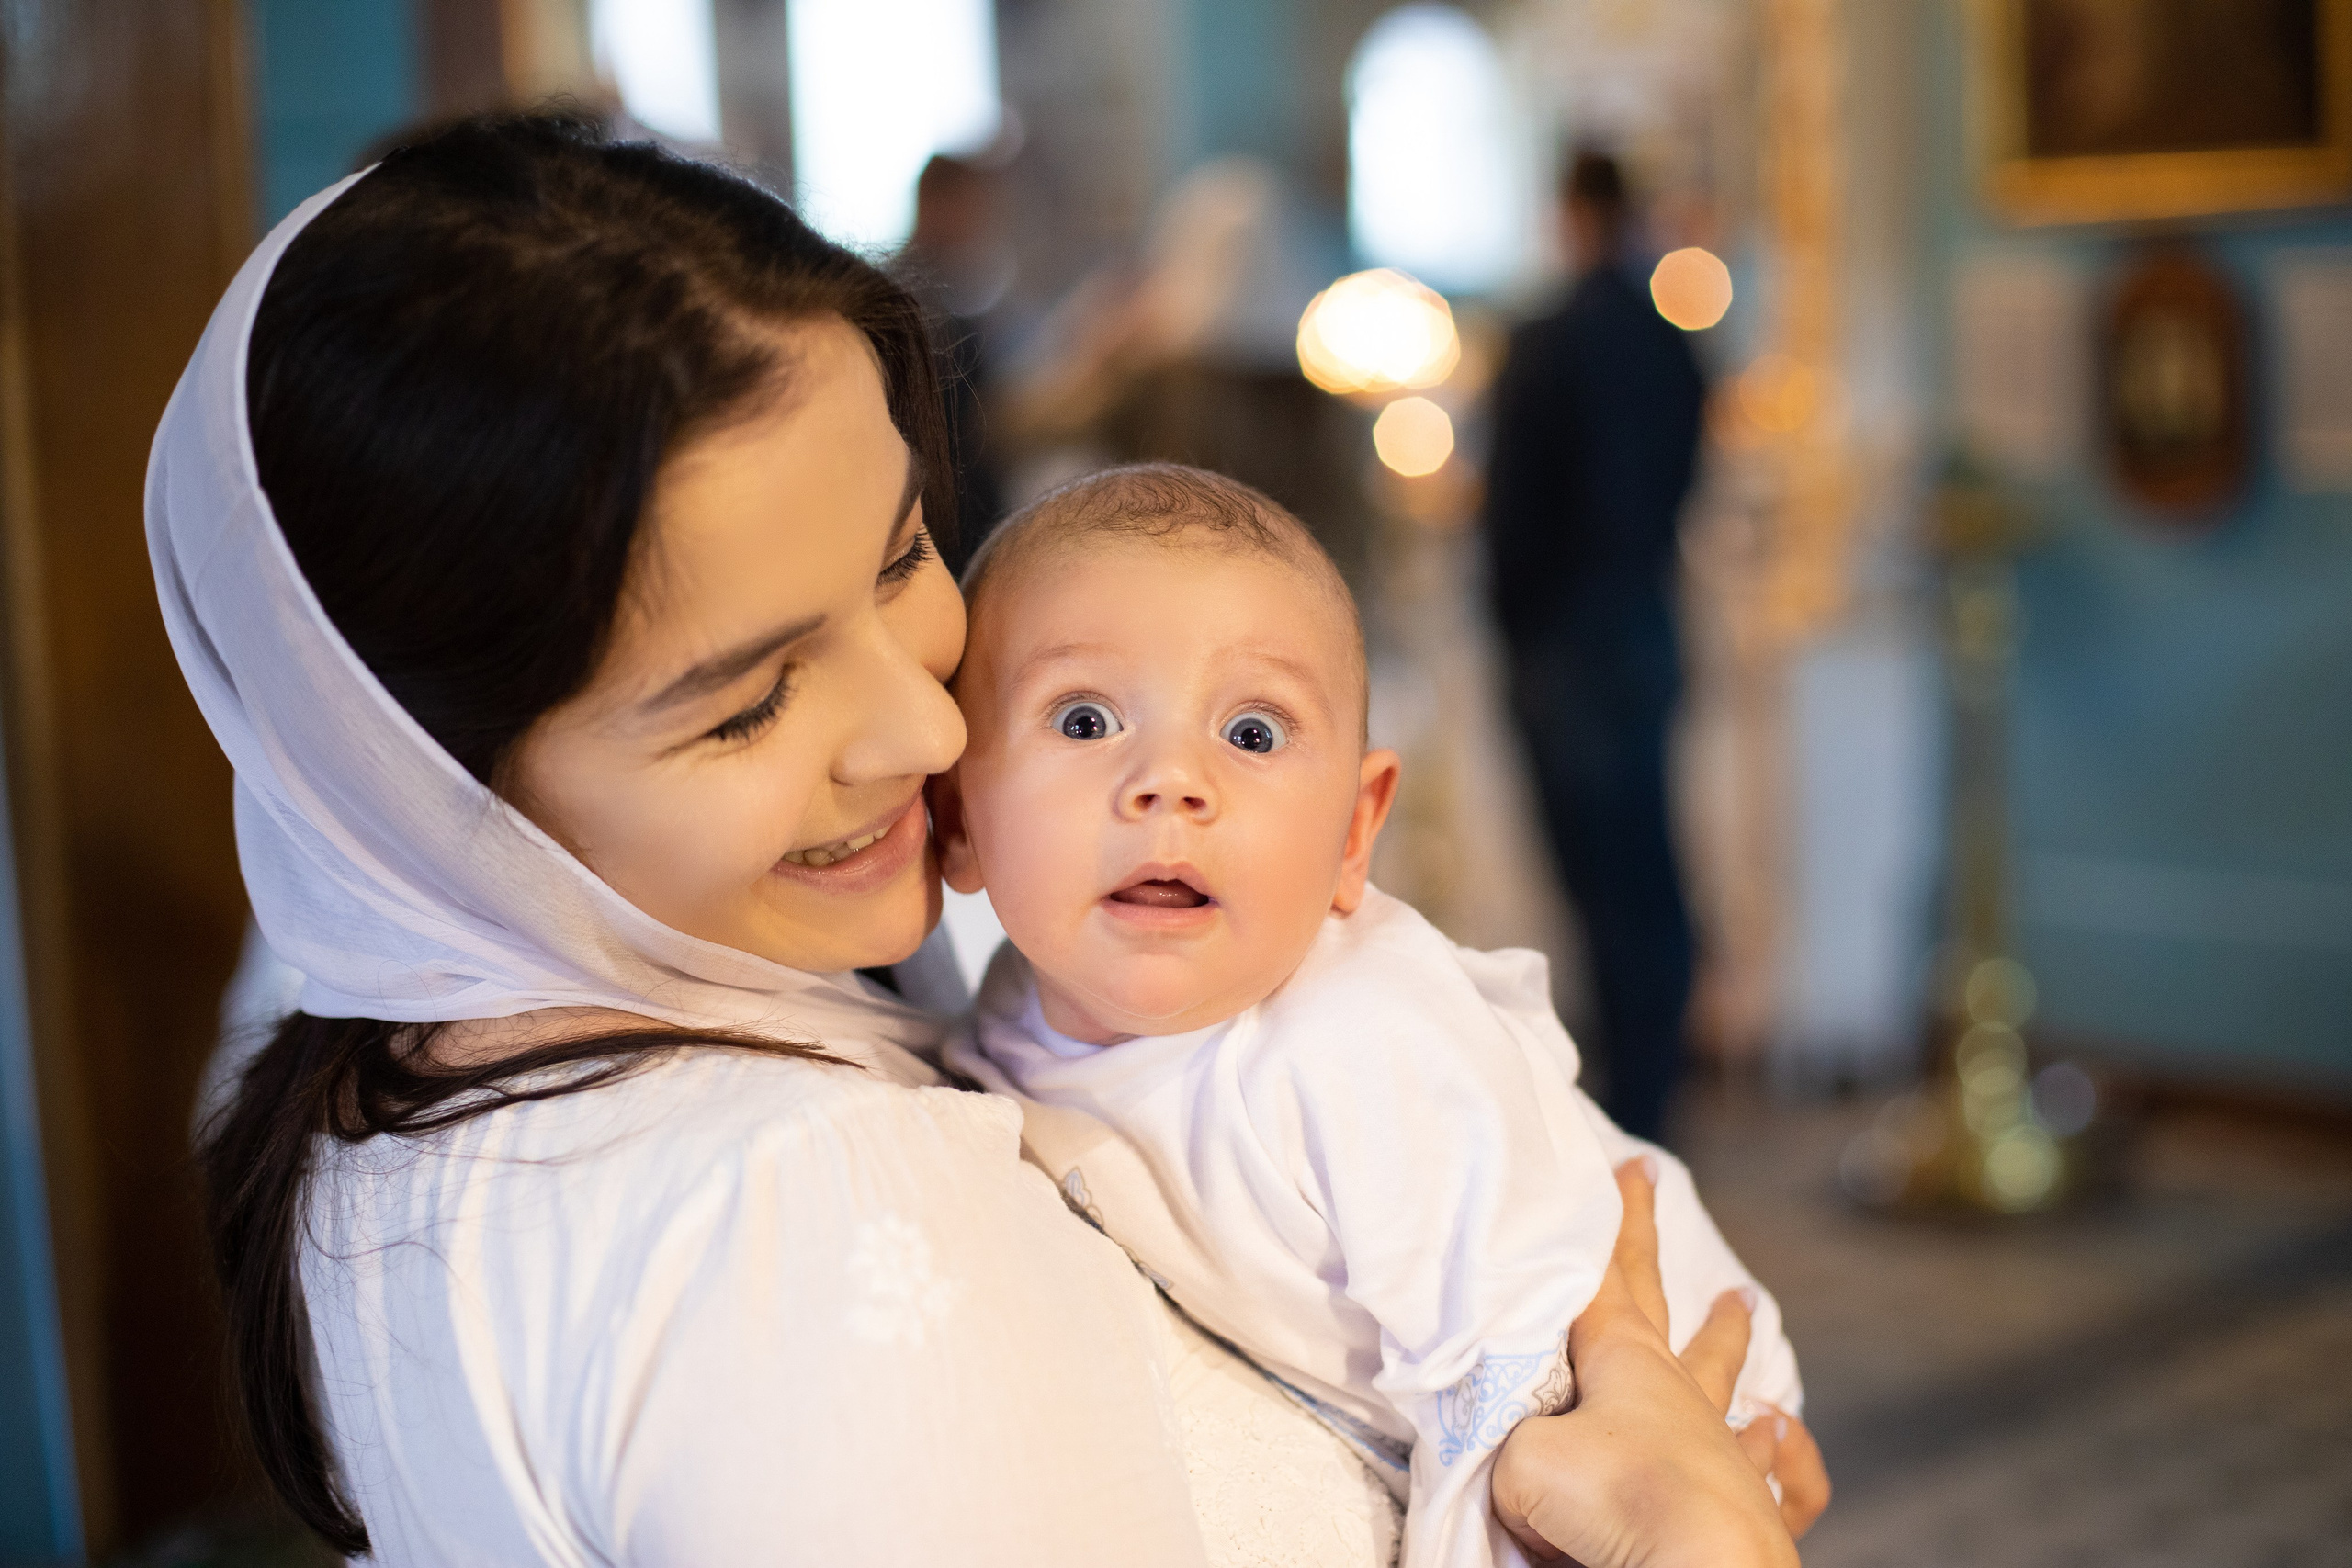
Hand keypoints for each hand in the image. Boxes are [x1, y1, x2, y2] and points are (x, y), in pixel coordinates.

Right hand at [1490, 1161, 1799, 1567]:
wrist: (1702, 1567)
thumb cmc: (1615, 1500)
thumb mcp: (1524, 1464)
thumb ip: (1515, 1450)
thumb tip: (1531, 1477)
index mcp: (1625, 1361)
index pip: (1607, 1275)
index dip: (1614, 1219)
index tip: (1627, 1165)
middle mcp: (1677, 1393)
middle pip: (1664, 1305)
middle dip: (1649, 1246)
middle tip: (1660, 1189)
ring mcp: (1720, 1446)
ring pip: (1724, 1377)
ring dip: (1727, 1339)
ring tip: (1743, 1304)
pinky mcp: (1750, 1505)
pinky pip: (1774, 1470)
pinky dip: (1779, 1451)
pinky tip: (1778, 1435)